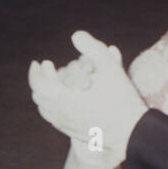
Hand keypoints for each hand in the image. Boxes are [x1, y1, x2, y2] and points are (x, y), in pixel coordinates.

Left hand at [29, 30, 147, 168]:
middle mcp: (60, 115)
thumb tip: (76, 35)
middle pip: (39, 97)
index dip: (35, 72)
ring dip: (45, 95)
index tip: (39, 62)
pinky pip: (55, 120)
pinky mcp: (74, 134)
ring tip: (52, 83)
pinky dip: (53, 107)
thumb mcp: (110, 68)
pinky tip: (62, 101)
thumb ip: (93, 48)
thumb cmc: (122, 100)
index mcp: (63, 99)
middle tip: (46, 68)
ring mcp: (66, 126)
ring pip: (46, 110)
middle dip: (40, 80)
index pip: (38, 84)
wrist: (132, 132)